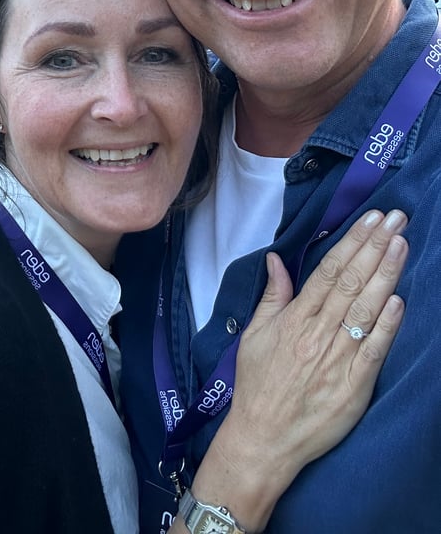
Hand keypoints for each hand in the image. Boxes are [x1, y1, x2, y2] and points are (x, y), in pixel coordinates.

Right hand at [188, 209, 406, 530]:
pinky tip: (399, 301)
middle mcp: (317, 333)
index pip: (328, 270)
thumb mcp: (255, 334)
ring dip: (385, 274)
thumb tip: (277, 258)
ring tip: (402, 244)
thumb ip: (272, 295)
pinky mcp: (353, 386)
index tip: (371, 218)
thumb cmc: (258, 384)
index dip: (352, 242)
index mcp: (295, 318)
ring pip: (364, 309)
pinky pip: (373, 351)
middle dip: (374, 247)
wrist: (263, 439)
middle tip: (396, 219)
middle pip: (350, 282)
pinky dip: (387, 325)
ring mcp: (337, 359)